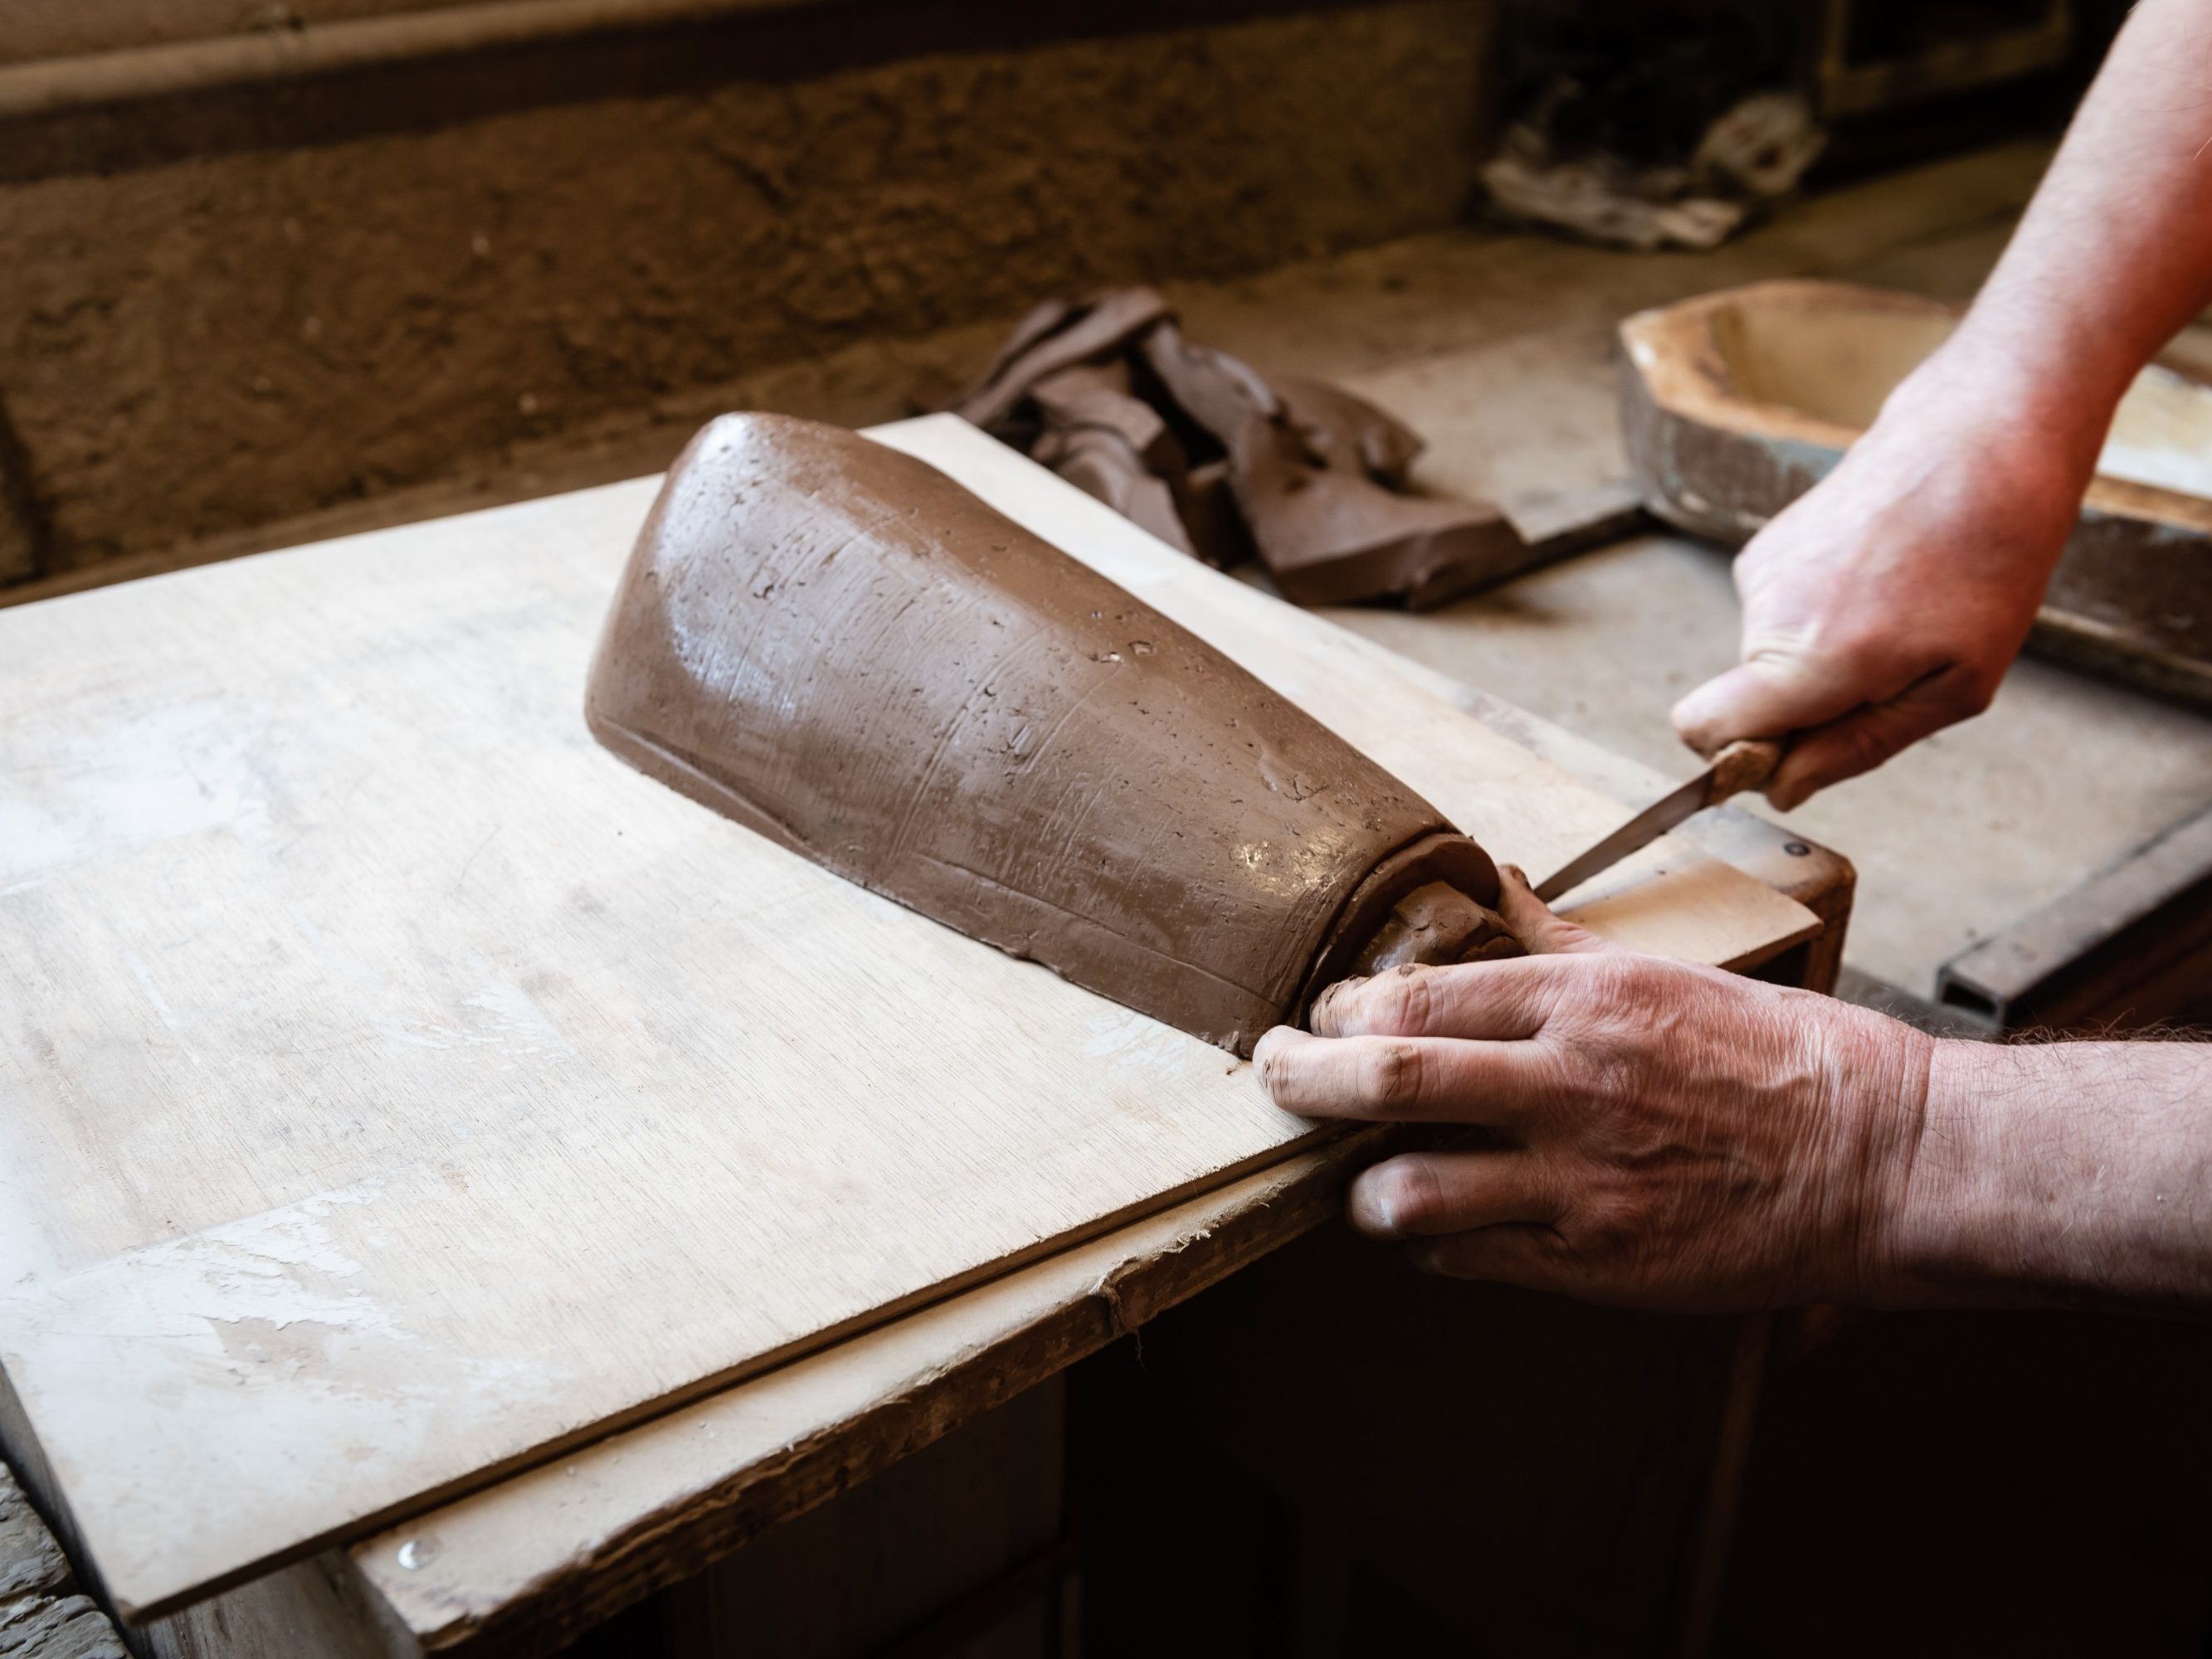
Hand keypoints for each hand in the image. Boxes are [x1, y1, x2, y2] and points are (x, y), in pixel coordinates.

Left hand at [1254, 868, 1936, 1310]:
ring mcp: (1582, 1181)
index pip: (1412, 996)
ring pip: (1406, 1192)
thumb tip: (1492, 881)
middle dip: (1297, 1081)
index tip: (1322, 1018)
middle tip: (1271, 1078)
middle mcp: (1570, 1083)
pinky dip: (1435, 1245)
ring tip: (1363, 1181)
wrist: (1883, 1158)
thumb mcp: (1664, 973)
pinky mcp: (1600, 1263)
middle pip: (1383, 1081)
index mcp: (1585, 1000)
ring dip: (1364, 1189)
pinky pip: (1470, 1260)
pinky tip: (1445, 1226)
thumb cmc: (1777, 1055)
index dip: (1340, 1013)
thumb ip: (1558, 940)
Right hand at [1671, 361, 2089, 808]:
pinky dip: (1822, 611)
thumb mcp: (1954, 686)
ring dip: (1821, 653)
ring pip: (1767, 656)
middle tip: (1893, 667)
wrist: (1980, 440)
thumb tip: (1782, 788)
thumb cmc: (1988, 561)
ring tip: (1897, 608)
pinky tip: (1880, 578)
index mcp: (1813, 659)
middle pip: (1746, 701)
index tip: (1792, 750)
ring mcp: (1761, 572)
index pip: (1703, 729)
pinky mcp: (1766, 545)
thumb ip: (1857, 747)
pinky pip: (1779, 613)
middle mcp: (1768, 613)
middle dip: (1805, 705)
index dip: (1734, 756)